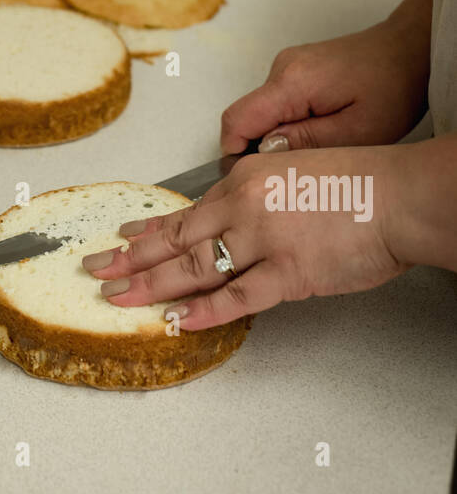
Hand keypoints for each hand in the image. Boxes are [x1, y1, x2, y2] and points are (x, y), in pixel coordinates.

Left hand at [82, 147, 410, 330]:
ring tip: (119, 297)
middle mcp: (244, 207)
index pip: (185, 212)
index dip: (148, 230)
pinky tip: (178, 321)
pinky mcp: (289, 274)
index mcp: (244, 180)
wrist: (398, 195)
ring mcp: (264, 241)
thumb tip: (229, 221)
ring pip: (195, 269)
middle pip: (176, 241)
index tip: (121, 238)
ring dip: (152, 286)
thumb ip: (256, 198)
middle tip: (96, 270)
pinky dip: (205, 312)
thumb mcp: (291, 173)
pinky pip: (237, 298)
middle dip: (130, 259)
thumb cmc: (357, 184)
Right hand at [221, 18, 429, 156]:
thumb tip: (264, 152)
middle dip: (264, 148)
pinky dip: (290, 122)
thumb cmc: (393, 88)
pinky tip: (323, 129)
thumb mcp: (357, 131)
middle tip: (300, 167)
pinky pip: (276, 103)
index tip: (255, 177)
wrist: (410, 51)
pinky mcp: (294, 69)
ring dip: (280, 136)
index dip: (236, 153)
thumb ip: (306, 142)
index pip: (237, 120)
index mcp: (292, 82)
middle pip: (246, 118)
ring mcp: (286, 66)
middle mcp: (281, 68)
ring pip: (262, 112)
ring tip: (321, 144)